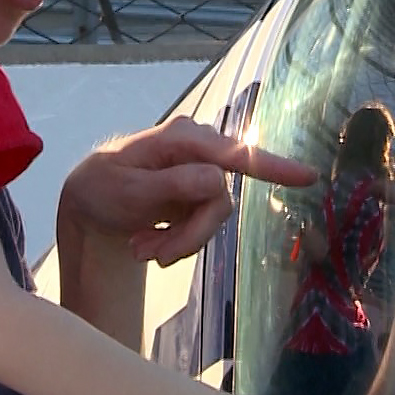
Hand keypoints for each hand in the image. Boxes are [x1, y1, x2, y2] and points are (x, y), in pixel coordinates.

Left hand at [60, 116, 318, 266]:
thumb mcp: (129, 190)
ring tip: (141, 247)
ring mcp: (200, 172)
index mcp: (183, 138)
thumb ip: (173, 185)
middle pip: (220, 201)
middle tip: (152, 255)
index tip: (308, 177)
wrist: (86, 201)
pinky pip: (203, 225)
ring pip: (213, 218)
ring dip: (178, 242)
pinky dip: (176, 241)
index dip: (273, 166)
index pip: (234, 154)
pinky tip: (147, 241)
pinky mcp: (198, 194)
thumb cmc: (101, 187)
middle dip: (188, 235)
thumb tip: (217, 181)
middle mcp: (199, 150)